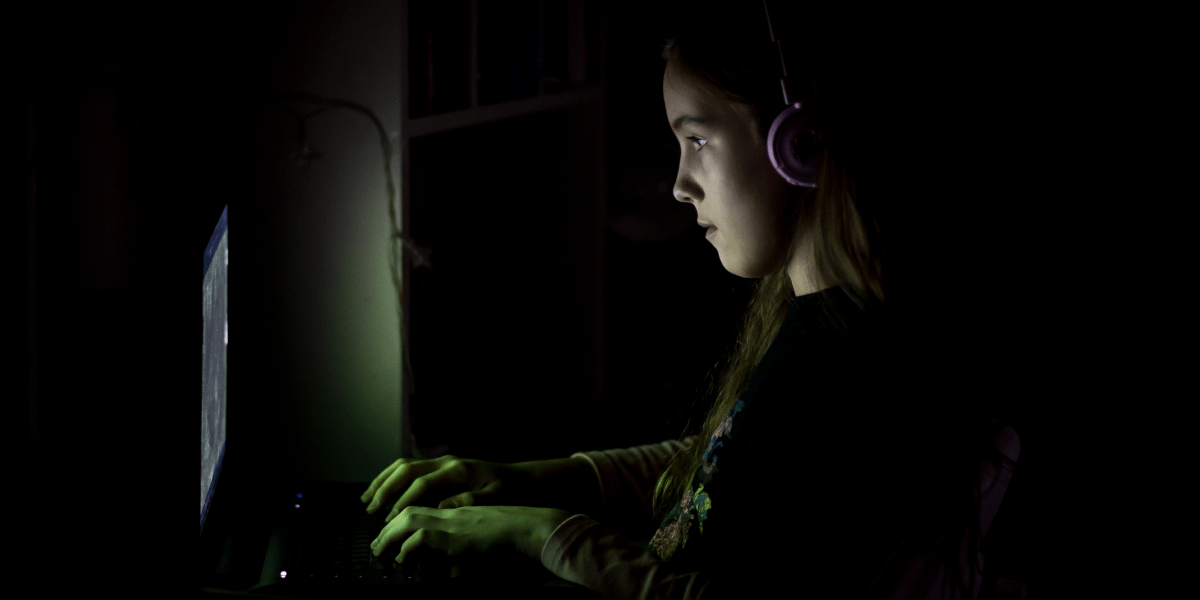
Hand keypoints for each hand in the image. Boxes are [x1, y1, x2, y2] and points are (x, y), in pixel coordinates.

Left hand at [371, 504, 574, 564]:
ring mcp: (453, 521)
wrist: (529, 528)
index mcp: (457, 512)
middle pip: (410, 512)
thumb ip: (464, 554)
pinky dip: (409, 548)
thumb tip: (451, 573)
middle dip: (388, 528)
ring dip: (391, 535)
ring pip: (410, 519)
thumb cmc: (512, 538)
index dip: (401, 521)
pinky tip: (404, 559)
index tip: (389, 536)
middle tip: (375, 545)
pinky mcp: (456, 534)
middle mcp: (451, 512)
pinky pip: (423, 537)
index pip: (422, 510)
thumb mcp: (484, 544)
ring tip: (380, 550)